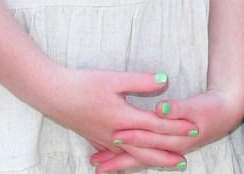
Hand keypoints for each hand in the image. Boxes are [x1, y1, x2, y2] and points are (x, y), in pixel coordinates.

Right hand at [41, 68, 203, 169]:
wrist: (50, 94)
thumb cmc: (82, 84)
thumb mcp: (113, 79)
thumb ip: (141, 81)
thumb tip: (165, 80)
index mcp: (123, 118)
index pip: (156, 126)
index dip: (176, 127)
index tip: (194, 129)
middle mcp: (115, 133)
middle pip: (146, 149)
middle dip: (166, 155)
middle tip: (184, 161)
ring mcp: (103, 138)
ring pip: (131, 154)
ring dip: (149, 159)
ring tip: (164, 163)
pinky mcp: (93, 136)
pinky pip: (116, 152)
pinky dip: (128, 158)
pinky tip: (131, 159)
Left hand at [92, 88, 240, 168]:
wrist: (228, 112)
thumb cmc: (213, 107)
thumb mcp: (197, 106)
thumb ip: (178, 108)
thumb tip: (160, 109)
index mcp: (177, 138)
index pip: (150, 139)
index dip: (132, 137)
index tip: (113, 136)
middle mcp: (172, 148)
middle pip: (141, 156)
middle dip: (118, 160)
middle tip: (96, 165)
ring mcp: (170, 148)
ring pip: (141, 158)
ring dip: (121, 161)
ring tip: (99, 165)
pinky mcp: (168, 144)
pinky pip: (145, 154)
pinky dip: (130, 156)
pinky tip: (117, 155)